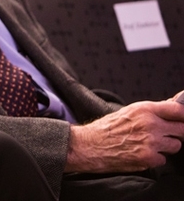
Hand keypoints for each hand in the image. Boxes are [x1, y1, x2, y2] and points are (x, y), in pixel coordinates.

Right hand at [65, 99, 183, 172]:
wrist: (90, 145)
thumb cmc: (106, 128)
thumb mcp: (128, 111)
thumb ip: (152, 110)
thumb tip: (173, 104)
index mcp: (144, 109)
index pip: (178, 110)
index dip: (182, 116)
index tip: (181, 119)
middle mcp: (150, 124)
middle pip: (182, 129)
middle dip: (175, 132)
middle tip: (164, 134)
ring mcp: (151, 142)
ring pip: (176, 145)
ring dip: (166, 146)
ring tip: (149, 144)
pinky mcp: (149, 158)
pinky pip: (164, 159)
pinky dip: (155, 158)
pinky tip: (141, 153)